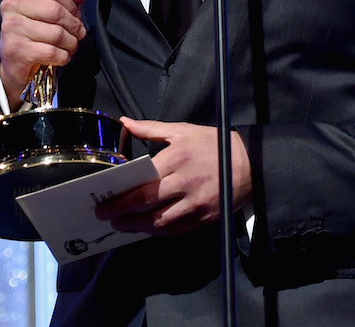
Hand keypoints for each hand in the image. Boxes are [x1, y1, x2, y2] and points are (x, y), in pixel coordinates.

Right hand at [0, 0, 86, 106]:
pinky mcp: (15, 49)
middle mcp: (12, 4)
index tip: (74, 14)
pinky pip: (51, 52)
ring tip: (70, 45)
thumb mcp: (52, 5)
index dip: (72, 4)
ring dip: (71, 43)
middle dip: (74, 25)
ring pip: (56, 33)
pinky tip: (60, 55)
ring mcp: (12, 27)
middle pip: (56, 11)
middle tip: (78, 32)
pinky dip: (63, 56)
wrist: (14, 59)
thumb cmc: (35, 29)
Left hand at [94, 118, 251, 235]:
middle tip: (105, 216)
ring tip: (122, 225)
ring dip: (137, 226)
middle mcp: (185, 182)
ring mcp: (196, 203)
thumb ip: (151, 129)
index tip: (103, 200)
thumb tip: (125, 123)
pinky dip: (158, 231)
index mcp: (177, 158)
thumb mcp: (183, 131)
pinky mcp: (205, 217)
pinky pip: (176, 230)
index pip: (142, 182)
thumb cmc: (214, 144)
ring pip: (159, 222)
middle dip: (121, 212)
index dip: (120, 195)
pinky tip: (147, 228)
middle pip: (146, 203)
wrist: (250, 163)